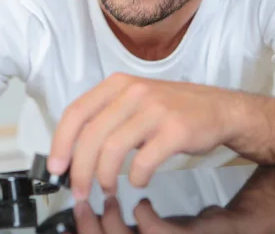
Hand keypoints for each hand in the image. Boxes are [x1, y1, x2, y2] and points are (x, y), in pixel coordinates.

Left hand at [48, 73, 244, 199]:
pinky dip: (136, 177)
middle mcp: (133, 92)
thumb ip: (105, 117)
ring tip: (107, 189)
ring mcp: (155, 109)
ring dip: (104, 177)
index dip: (61, 142)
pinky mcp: (175, 129)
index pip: (76, 112)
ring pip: (113, 149)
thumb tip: (73, 152)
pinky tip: (138, 181)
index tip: (56, 167)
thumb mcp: (133, 101)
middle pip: (91, 135)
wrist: (218, 108)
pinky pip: (144, 160)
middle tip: (78, 190)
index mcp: (117, 84)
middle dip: (80, 169)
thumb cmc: (171, 108)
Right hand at [73, 197, 238, 233]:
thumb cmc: (187, 232)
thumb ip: (118, 226)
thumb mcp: (147, 232)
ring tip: (109, 198)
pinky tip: (141, 203)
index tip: (66, 225)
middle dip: (87, 229)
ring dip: (110, 222)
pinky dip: (142, 215)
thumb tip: (82, 214)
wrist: (234, 229)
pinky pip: (154, 231)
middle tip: (81, 203)